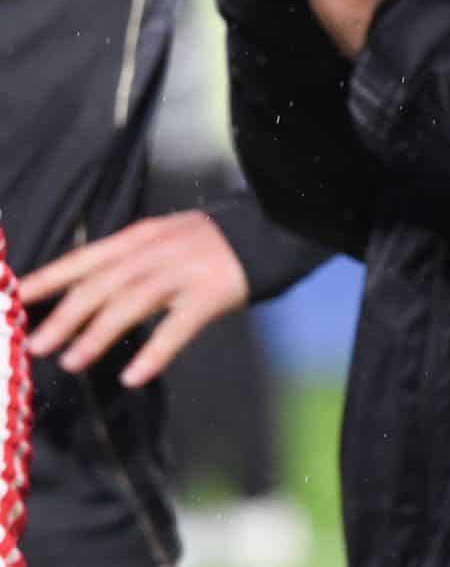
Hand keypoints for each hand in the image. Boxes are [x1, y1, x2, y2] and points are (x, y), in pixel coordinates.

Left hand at [21, 211, 249, 387]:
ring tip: (72, 362)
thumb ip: (126, 262)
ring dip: (98, 334)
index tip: (13, 299)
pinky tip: (133, 375)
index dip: (48, 279)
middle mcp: (156, 252)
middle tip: (35, 346)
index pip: (85, 259)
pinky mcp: (211, 294)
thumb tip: (77, 296)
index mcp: (140, 237)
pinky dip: (153, 352)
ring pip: (132, 302)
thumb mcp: (162, 239)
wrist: (269, 229)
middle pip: (102, 284)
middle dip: (65, 316)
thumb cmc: (207, 243)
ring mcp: (184, 272)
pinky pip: (178, 327)